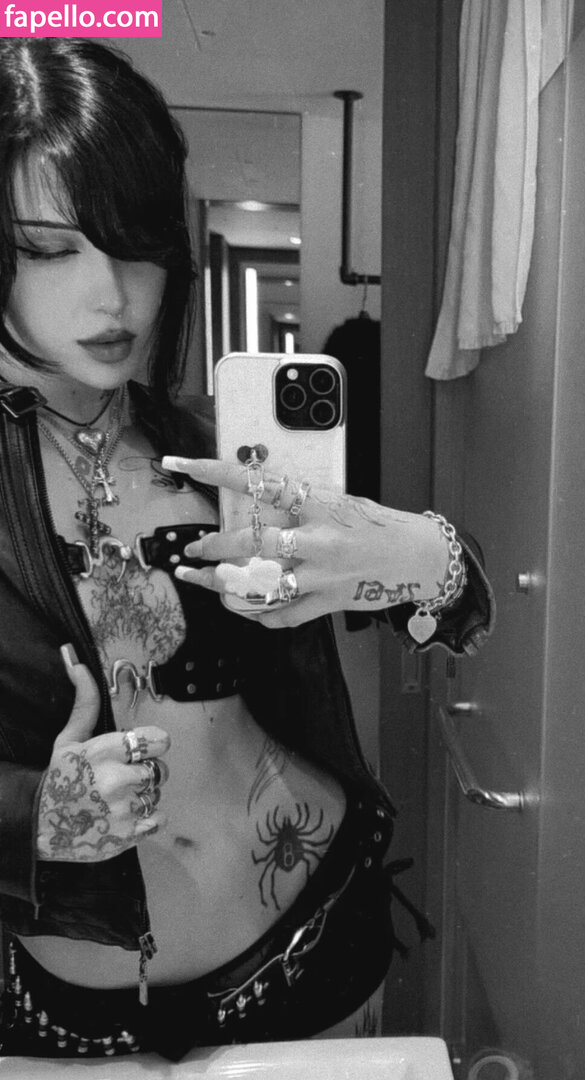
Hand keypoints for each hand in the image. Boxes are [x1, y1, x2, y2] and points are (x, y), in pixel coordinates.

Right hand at [37, 645, 169, 862]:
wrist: (40, 826)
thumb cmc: (59, 778)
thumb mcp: (69, 738)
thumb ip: (85, 703)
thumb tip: (79, 664)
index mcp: (104, 751)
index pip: (156, 740)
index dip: (153, 744)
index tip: (142, 748)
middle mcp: (117, 780)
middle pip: (160, 769)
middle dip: (146, 770)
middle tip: (124, 776)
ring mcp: (123, 810)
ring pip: (157, 794)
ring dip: (144, 794)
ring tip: (119, 796)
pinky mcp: (127, 835)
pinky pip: (158, 819)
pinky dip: (148, 818)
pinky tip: (126, 814)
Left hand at [162, 457, 449, 627]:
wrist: (418, 558)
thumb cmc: (376, 526)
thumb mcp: (340, 502)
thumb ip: (301, 503)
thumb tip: (259, 497)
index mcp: (318, 504)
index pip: (258, 483)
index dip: (215, 472)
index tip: (182, 465)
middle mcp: (316, 539)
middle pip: (251, 541)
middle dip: (214, 545)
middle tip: (192, 546)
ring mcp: (321, 574)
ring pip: (259, 581)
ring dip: (222, 582)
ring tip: (198, 577)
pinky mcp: (328, 602)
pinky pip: (283, 613)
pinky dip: (259, 613)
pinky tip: (242, 607)